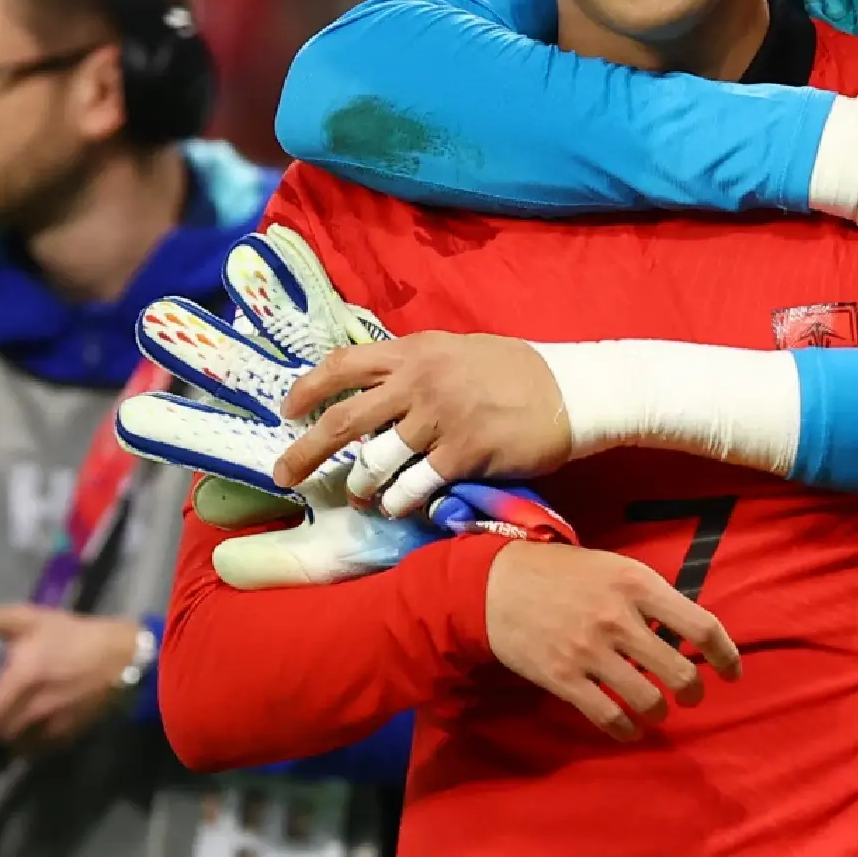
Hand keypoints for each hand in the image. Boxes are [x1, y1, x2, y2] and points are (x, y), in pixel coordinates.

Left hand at [0, 607, 141, 747]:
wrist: (124, 655)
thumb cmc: (73, 635)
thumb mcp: (30, 620)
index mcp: (21, 677)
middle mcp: (34, 708)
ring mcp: (52, 725)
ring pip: (13, 745)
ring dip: (7, 737)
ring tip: (7, 722)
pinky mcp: (67, 735)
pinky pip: (36, 749)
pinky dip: (29, 742)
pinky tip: (31, 727)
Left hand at [274, 333, 570, 517]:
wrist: (573, 391)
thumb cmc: (518, 371)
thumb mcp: (460, 350)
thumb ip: (417, 365)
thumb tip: (376, 387)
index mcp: (416, 350)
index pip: (344, 365)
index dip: (307, 389)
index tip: (285, 411)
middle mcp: (420, 381)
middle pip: (343, 420)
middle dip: (305, 453)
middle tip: (284, 476)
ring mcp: (440, 418)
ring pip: (375, 461)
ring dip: (360, 486)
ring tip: (360, 497)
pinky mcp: (463, 454)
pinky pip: (413, 487)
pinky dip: (398, 502)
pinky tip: (396, 507)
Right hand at [485, 543, 739, 741]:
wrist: (498, 584)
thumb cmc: (564, 573)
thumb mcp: (616, 567)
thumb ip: (651, 596)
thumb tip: (687, 631)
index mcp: (638, 583)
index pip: (701, 624)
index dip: (725, 654)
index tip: (732, 672)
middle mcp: (619, 618)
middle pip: (679, 671)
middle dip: (693, 691)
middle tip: (690, 695)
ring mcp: (590, 651)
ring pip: (648, 700)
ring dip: (659, 712)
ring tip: (657, 710)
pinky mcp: (564, 679)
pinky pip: (608, 717)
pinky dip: (627, 730)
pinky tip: (630, 728)